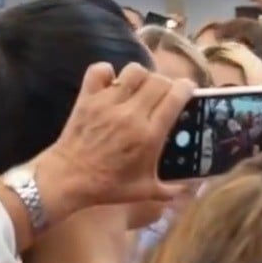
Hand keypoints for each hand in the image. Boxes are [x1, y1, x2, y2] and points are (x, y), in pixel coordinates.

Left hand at [33, 63, 193, 218]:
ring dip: (142, 76)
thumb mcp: (145, 191)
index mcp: (149, 135)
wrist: (68, 179)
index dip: (186, 88)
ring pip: (134, 71)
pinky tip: (112, 83)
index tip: (188, 90)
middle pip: (159, 80)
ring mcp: (108, 103)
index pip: (175, 97)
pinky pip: (100, 71)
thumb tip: (193, 188)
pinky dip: (107, 72)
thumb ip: (172, 189)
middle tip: (165, 93)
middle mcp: (131, 114)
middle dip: (167, 83)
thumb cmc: (108, 185)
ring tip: (140, 87)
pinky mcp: (88, 98)